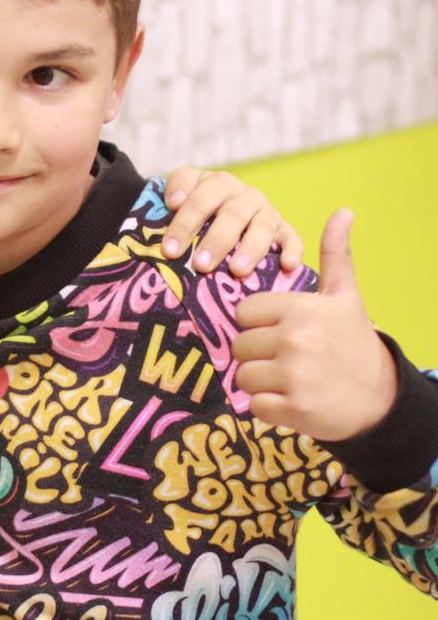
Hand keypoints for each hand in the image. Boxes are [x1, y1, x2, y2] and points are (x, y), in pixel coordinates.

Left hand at [162, 168, 302, 275]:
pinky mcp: (285, 230)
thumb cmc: (198, 208)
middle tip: (200, 265)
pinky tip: (287, 265)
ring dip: (250, 248)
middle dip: (215, 241)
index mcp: (219, 183)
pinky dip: (292, 250)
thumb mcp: (184, 190)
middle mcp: (246, 195)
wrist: (226, 210)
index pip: (200, 200)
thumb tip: (175, 201)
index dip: (184, 224)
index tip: (170, 250)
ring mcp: (267, 212)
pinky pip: (292, 238)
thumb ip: (176, 188)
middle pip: (232, 215)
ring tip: (237, 270)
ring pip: (262, 227)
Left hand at [231, 209, 396, 440]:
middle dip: (257, 354)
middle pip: (239, 345)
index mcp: (300, 309)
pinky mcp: (292, 409)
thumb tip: (343, 211)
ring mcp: (293, 376)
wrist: (380, 398)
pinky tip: (292, 399)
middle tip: (286, 358)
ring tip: (288, 378)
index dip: (257, 324)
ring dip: (259, 381)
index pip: (244, 313)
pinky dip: (267, 407)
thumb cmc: (353, 342)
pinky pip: (253, 405)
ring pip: (242, 376)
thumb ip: (335, 254)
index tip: (281, 331)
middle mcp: (294, 340)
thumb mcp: (345, 296)